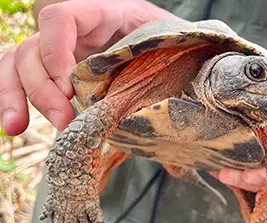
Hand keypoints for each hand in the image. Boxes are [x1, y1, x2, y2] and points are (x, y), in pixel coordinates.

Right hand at [0, 0, 176, 135]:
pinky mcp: (57, 76)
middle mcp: (75, 33)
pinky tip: (15, 125)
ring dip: (14, 96)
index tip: (70, 86)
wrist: (168, 55)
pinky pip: (22, 82)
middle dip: (42, 88)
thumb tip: (211, 70)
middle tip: (63, 119)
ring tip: (15, 127)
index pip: (62, 19)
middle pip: (35, 49)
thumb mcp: (177, 39)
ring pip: (19, 65)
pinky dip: (14, 101)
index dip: (56, 50)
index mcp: (104, 14)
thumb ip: (181, 48)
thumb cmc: (173, 45)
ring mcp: (61, 53)